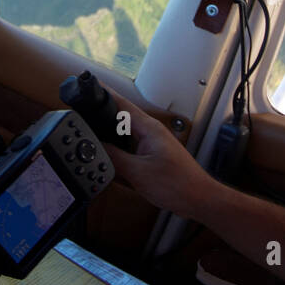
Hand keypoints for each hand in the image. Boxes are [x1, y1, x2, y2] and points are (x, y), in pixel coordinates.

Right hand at [102, 86, 215, 220]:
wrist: (198, 198)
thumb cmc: (178, 184)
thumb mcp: (138, 172)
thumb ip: (114, 158)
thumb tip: (97, 149)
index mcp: (149, 128)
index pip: (121, 104)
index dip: (104, 94)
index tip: (90, 86)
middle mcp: (152, 131)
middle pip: (122, 116)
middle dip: (103, 113)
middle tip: (85, 113)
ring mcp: (154, 141)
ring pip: (127, 132)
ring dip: (112, 133)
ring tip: (97, 136)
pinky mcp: (155, 153)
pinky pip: (132, 144)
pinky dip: (121, 147)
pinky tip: (115, 157)